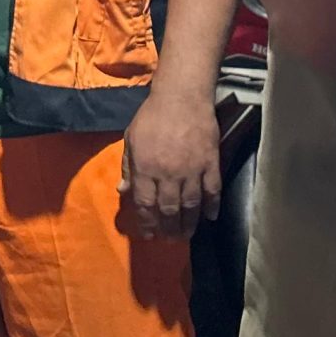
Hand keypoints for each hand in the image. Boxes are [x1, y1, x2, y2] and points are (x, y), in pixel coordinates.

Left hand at [121, 89, 220, 239]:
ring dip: (189, 223)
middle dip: (168, 229)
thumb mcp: (131, 139)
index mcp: (145, 168)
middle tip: (170, 240)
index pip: (145, 204)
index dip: (147, 223)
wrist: (181, 97)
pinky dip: (212, 206)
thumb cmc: (152, 116)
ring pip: (191, 205)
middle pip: (169, 209)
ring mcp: (191, 170)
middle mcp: (168, 174)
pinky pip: (213, 191)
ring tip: (187, 235)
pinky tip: (211, 217)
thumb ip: (127, 167)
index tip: (149, 235)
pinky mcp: (210, 163)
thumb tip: (122, 191)